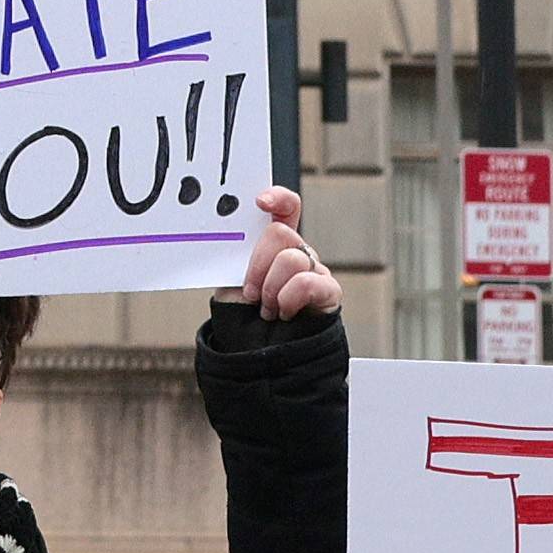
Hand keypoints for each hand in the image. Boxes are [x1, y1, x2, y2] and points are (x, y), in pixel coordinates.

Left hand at [235, 188, 341, 331]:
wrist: (257, 354)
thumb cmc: (243, 315)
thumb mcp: (230, 279)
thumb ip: (234, 255)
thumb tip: (223, 231)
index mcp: (273, 244)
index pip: (285, 207)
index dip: (277, 197)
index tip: (259, 202)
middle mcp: (297, 252)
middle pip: (282, 234)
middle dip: (258, 265)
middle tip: (251, 293)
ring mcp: (315, 271)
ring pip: (293, 259)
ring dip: (271, 289)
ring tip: (267, 310)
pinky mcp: (329, 292)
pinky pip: (309, 282)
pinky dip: (289, 298)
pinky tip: (284, 313)